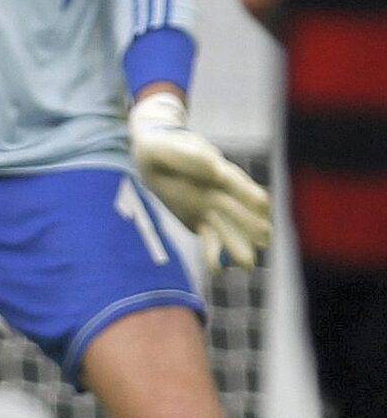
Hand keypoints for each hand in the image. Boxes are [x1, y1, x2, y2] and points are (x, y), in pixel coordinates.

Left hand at [128, 91, 268, 269]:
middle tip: (264, 240)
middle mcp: (220, 192)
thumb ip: (187, 157)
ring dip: (239, 246)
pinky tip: (216, 269)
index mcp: (216, 170)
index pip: (236, 182)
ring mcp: (212, 208)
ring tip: (247, 265)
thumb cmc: (160, 149)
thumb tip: (214, 168)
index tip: (261, 204)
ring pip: (230, 229)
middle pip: (239, 210)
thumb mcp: (164, 148)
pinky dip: (214, 253)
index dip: (247, 192)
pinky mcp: (199, 220)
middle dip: (251, 225)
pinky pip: (210, 239)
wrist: (152, 157)